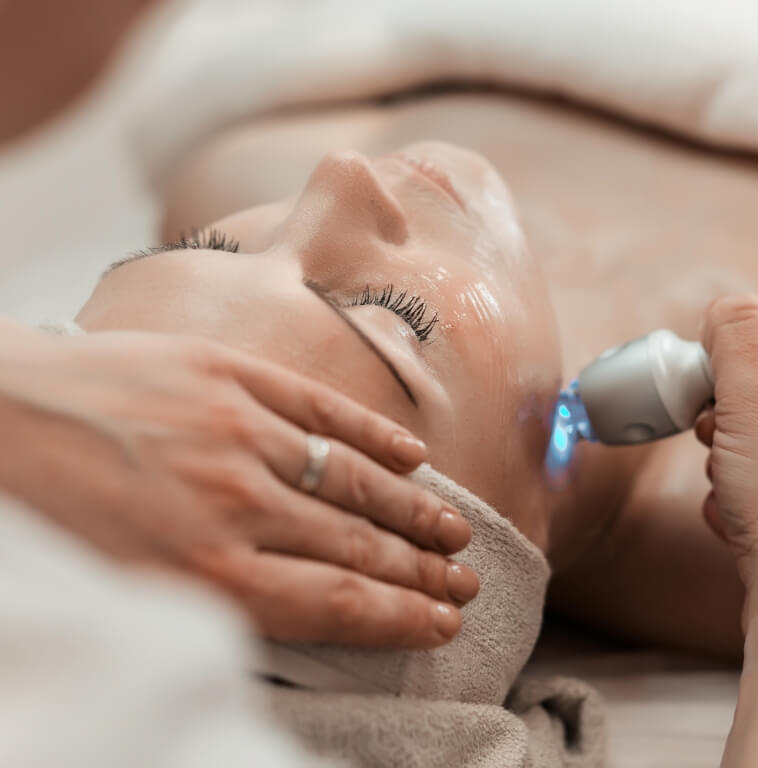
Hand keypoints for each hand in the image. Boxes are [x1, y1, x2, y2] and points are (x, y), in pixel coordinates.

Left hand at [0, 320, 476, 647]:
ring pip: (350, 479)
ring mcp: (235, 430)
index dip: (400, 616)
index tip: (442, 624)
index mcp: (203, 571)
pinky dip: (370, 434)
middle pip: (356, 544)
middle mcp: (234, 503)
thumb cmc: (41, 514)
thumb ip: (211, 602)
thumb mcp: (118, 589)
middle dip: (420, 571)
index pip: (336, 600)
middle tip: (466, 583)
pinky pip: (316, 408)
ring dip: (412, 509)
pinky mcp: (225, 374)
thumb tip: (295, 615)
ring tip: (456, 531)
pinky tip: (412, 454)